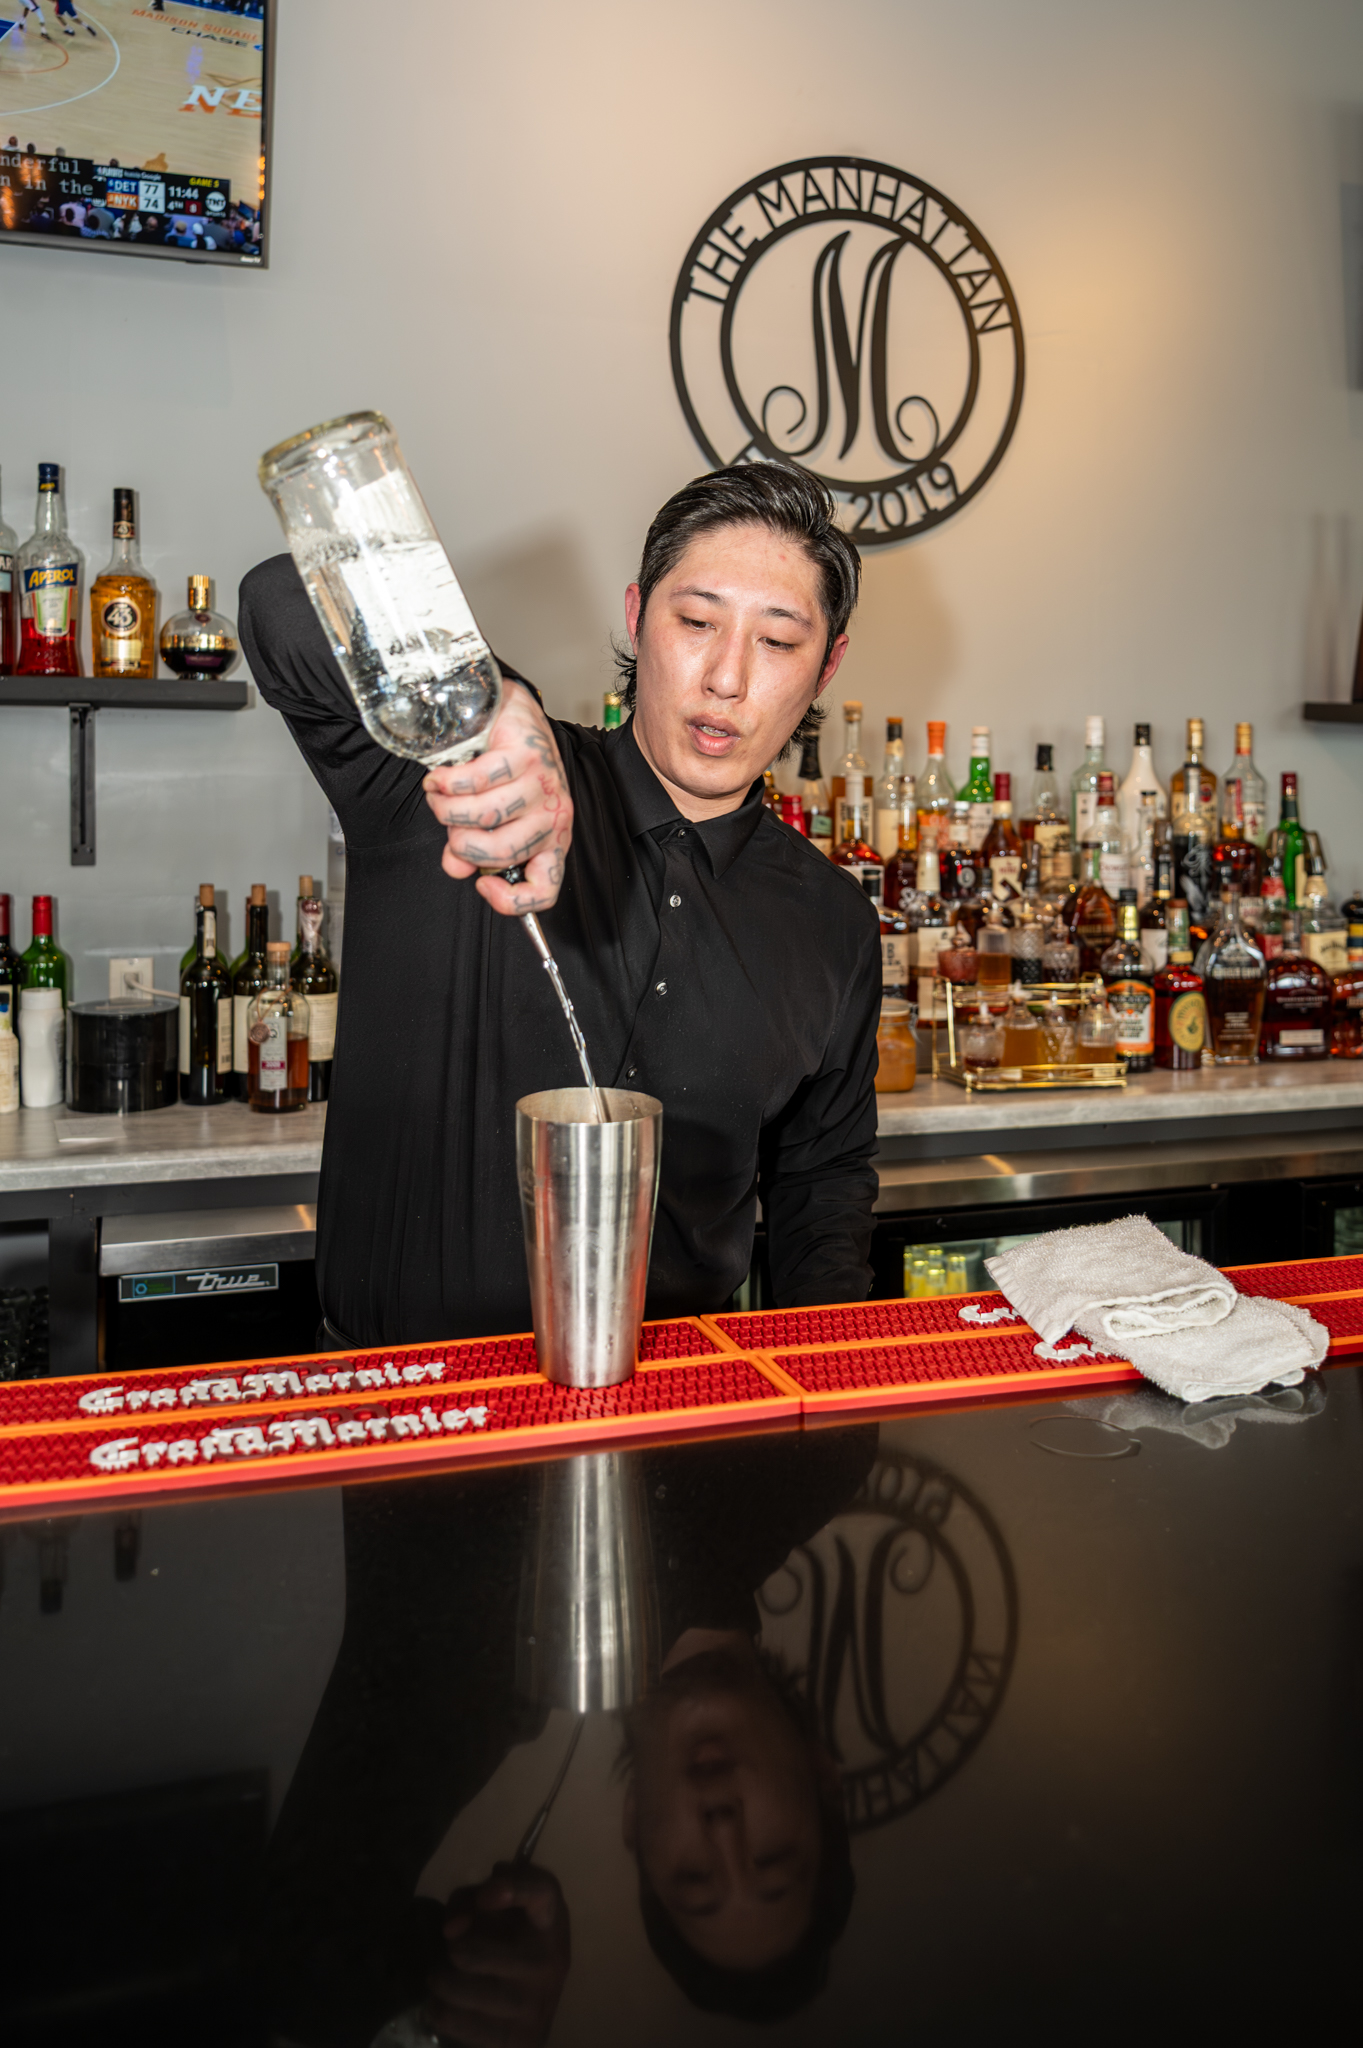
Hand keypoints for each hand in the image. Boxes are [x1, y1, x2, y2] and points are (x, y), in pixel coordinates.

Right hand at [422, 681, 571, 916]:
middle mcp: (553, 815)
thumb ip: (471, 849)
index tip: (481, 884)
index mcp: (552, 840)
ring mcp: (542, 783)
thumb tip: (454, 867)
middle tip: (450, 823)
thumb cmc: (504, 771)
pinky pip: (475, 781)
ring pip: (484, 816)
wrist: (509, 714)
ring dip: (448, 809)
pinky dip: (446, 783)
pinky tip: (439, 778)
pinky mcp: (526, 753)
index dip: (511, 900)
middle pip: (501, 852)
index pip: (545, 889)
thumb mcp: (491, 818)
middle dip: (462, 843)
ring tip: (439, 796)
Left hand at [422, 1864, 569, 2047]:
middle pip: (472, 1954)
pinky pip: (455, 2022)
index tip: (484, 1896)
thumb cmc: (511, 1941)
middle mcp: (551, 1961)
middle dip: (450, 1949)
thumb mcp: (495, 1907)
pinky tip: (445, 2004)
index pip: (542, 1893)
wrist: (535, 2005)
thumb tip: (452, 1928)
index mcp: (550, 1921)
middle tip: (451, 1950)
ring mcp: (535, 2005)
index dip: (513, 1888)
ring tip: (443, 1978)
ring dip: (440, 1980)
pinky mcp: (519, 2040)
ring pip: (458, 1990)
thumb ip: (470, 1899)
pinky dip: (439, 2010)